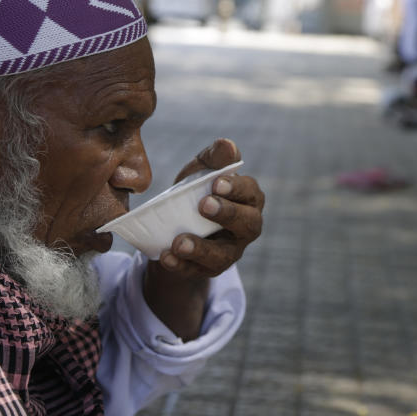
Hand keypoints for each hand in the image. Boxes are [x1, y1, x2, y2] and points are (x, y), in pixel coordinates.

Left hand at [143, 139, 263, 339]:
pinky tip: (166, 256)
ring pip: (223, 256)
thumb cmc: (198, 189)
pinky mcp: (208, 269)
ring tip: (179, 242)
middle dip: (227, 215)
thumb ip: (215, 157)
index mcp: (249, 200)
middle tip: (204, 205)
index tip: (216, 182)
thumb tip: (227, 144)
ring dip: (202, 249)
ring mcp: (230, 252)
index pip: (250, 193)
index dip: (237, 189)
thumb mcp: (203, 169)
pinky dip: (181, 265)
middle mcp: (246, 228)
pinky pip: (197, 271)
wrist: (177, 220)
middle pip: (247, 225)